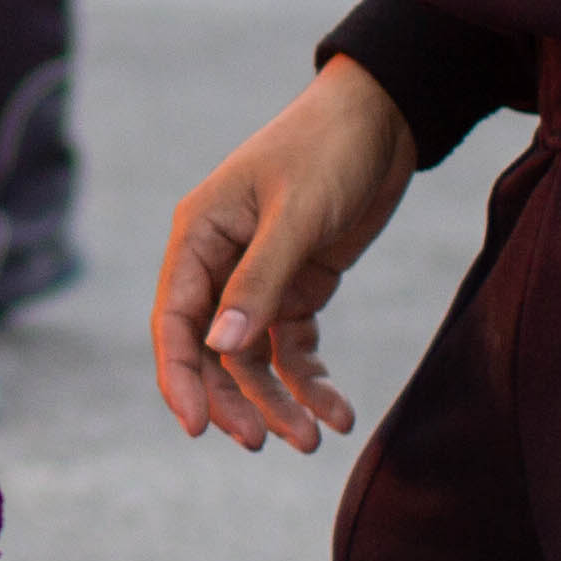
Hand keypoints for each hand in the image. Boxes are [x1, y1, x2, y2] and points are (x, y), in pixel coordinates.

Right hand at [154, 57, 415, 450]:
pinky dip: (312, 381)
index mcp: (198, 235)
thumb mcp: (297, 214)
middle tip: (263, 443)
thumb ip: (260, 281)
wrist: (384, 118)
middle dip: (236, 399)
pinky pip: (295, 347)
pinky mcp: (299, 286)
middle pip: (212, 351)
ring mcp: (259, 277)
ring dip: (278, 400)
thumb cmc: (328, 150)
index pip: (176, 320)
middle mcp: (220, 261)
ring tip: (312, 440)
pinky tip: (338, 412)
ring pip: (253, 358)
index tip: (197, 428)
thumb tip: (220, 347)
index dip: (181, 377)